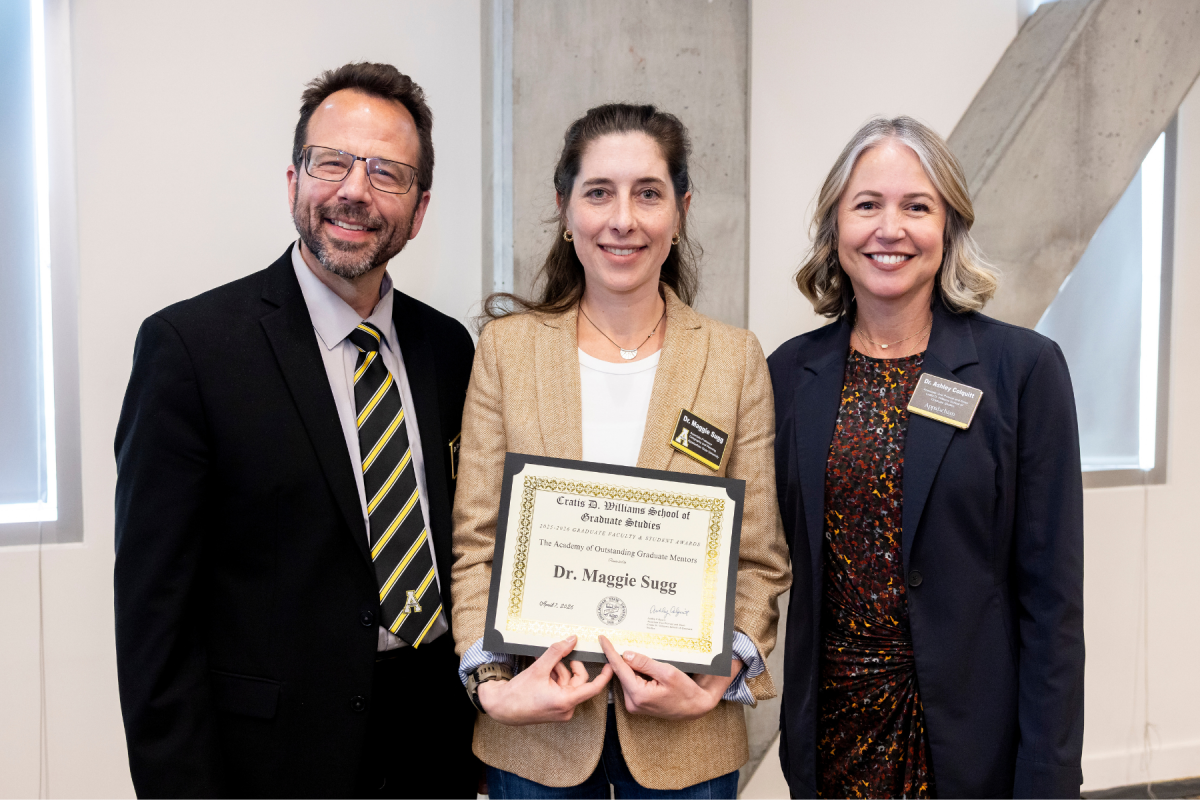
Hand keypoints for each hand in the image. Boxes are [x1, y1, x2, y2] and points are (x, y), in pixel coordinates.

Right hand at [476, 635, 611, 725]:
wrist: (501, 708)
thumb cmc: (518, 694)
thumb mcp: (539, 668)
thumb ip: (557, 652)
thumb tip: (571, 640)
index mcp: (566, 701)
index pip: (593, 688)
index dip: (604, 675)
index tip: (611, 664)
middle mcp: (566, 709)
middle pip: (578, 682)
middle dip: (569, 666)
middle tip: (561, 655)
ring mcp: (560, 710)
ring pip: (569, 684)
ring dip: (559, 671)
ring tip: (545, 664)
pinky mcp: (554, 709)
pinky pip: (562, 690)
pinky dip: (555, 679)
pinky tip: (543, 672)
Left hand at [599, 635, 741, 720]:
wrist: (695, 707)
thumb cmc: (685, 691)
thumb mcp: (668, 672)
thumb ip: (645, 663)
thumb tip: (626, 654)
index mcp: (638, 694)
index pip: (620, 668)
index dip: (610, 652)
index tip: (602, 639)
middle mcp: (632, 702)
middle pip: (622, 673)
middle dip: (624, 658)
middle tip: (628, 643)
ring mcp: (634, 705)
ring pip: (627, 678)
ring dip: (632, 667)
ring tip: (648, 663)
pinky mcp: (637, 704)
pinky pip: (631, 684)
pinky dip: (636, 674)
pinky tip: (648, 670)